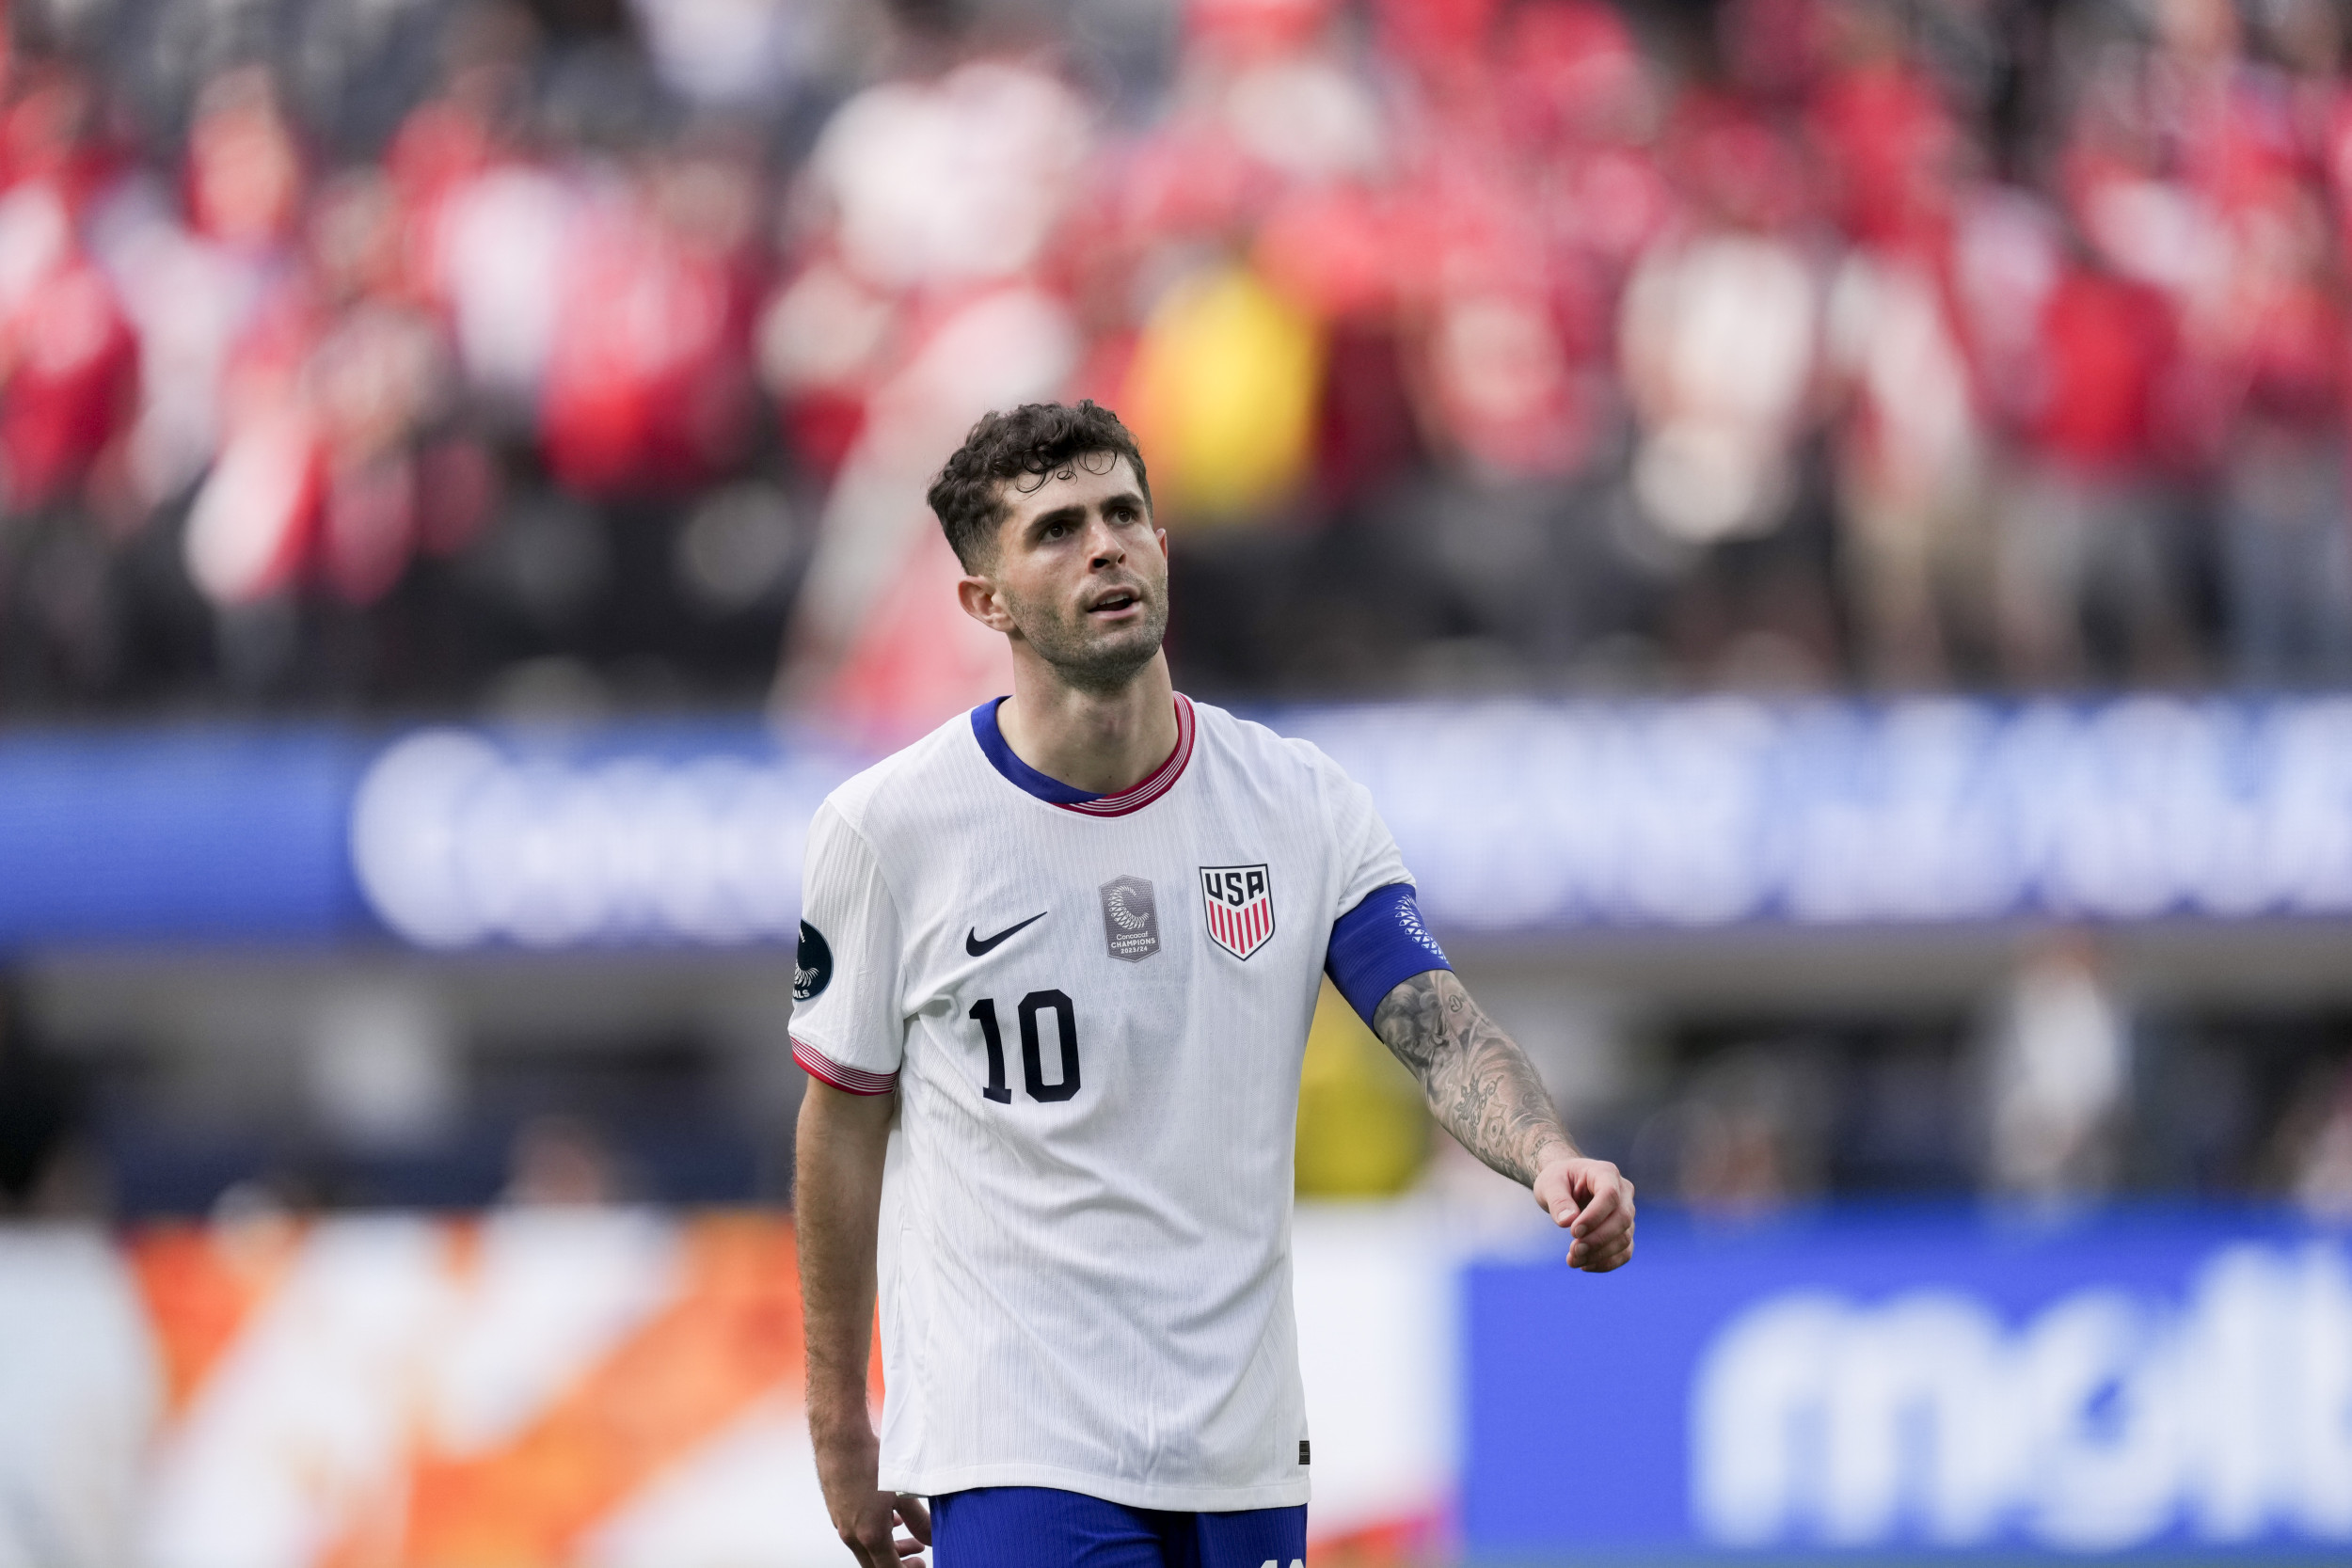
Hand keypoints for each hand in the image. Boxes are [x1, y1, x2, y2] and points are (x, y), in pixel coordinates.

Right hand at [812, 1424, 931, 1564]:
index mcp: (869, 1534)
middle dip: (899, 1563)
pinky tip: (890, 1518)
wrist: (840, 1438)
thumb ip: (920, 1520)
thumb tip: (931, 1538)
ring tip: (909, 1537)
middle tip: (918, 1555)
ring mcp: (841, 1522)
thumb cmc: (871, 1460)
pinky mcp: (837, 1509)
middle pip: (875, 1565)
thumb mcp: (904, 1492)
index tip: (922, 1565)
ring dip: (888, 1547)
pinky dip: (875, 1532)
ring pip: (866, 1548)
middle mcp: (851, 1534)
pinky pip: (857, 1531)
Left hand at [1533, 1154, 1634, 1272]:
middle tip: (1573, 1251)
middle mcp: (1623, 1192)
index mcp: (1605, 1173)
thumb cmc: (1558, 1180)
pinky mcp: (1624, 1231)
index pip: (1610, 1195)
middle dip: (1598, 1239)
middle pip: (1622, 1219)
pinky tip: (1585, 1266)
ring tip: (1573, 1260)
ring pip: (1625, 1238)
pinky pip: (1625, 1251)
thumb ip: (1558, 1200)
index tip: (1573, 1232)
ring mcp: (1627, 1212)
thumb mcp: (1549, 1184)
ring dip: (1600, 1254)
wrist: (1565, 1185)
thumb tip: (1568, 1221)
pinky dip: (1607, 1263)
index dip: (1595, 1216)